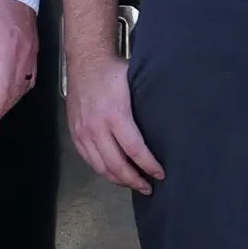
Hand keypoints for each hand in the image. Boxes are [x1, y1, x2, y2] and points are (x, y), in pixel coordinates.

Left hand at [0, 0, 38, 135]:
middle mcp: (25, 54)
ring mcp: (32, 52)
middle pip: (16, 92)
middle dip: (1, 111)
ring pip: (25, 86)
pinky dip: (20, 89)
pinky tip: (10, 93)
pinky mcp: (33, 48)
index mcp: (9, 50)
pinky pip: (30, 76)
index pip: (5, 90)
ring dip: (11, 102)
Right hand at [64, 49, 162, 193]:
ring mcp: (83, 132)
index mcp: (115, 115)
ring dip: (118, 179)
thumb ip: (148, 106)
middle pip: (116, 164)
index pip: (134, 150)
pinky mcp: (75, 133)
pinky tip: (113, 173)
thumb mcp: (136, 84)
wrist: (85, 61)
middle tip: (148, 187)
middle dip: (134, 180)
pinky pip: (88, 159)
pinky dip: (102, 170)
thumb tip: (172, 124)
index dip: (148, 166)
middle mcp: (96, 127)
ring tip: (132, 184)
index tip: (160, 174)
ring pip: (100, 166)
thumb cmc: (114, 71)